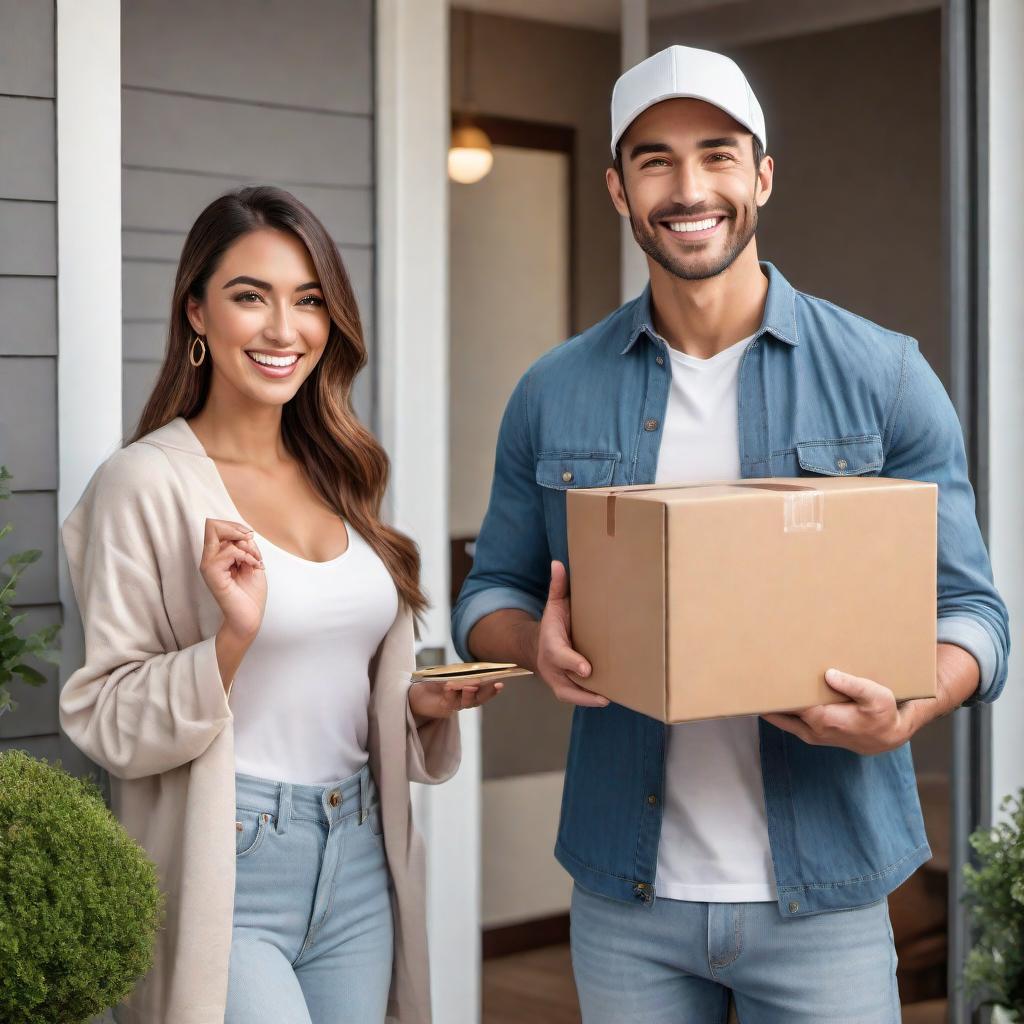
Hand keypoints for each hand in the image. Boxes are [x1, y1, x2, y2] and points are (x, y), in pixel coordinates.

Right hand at [199, 518, 265, 640]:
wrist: (249, 617)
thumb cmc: (251, 594)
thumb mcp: (252, 562)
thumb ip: (246, 546)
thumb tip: (244, 533)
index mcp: (218, 555)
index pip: (217, 526)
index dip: (236, 526)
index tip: (251, 539)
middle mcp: (209, 559)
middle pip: (212, 525)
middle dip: (237, 529)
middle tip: (252, 546)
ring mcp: (208, 566)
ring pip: (218, 534)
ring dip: (246, 545)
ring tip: (257, 561)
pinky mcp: (212, 573)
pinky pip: (228, 551)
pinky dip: (246, 555)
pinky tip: (254, 566)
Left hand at [408, 678, 504, 722]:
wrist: (415, 692)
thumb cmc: (435, 682)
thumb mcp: (449, 674)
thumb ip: (461, 673)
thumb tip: (474, 671)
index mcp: (468, 692)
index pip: (484, 692)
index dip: (492, 689)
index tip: (500, 683)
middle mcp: (463, 700)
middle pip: (479, 699)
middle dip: (488, 692)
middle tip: (495, 684)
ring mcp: (454, 705)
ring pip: (466, 702)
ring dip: (469, 693)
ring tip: (469, 686)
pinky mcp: (443, 708)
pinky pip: (449, 701)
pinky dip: (451, 693)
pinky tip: (450, 687)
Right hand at [535, 561, 608, 707]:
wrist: (538, 647)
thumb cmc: (552, 625)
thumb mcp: (553, 605)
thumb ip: (558, 587)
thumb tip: (558, 563)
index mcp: (550, 644)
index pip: (559, 654)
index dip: (572, 662)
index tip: (586, 668)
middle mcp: (551, 666)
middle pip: (565, 681)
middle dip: (582, 689)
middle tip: (603, 693)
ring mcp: (557, 680)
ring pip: (570, 694)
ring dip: (588, 699)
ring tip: (611, 697)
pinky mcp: (565, 689)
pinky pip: (576, 698)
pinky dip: (590, 700)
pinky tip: (611, 697)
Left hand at [761, 668, 916, 754]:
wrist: (887, 738)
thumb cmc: (882, 716)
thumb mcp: (876, 697)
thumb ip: (853, 685)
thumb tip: (829, 674)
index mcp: (823, 718)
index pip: (790, 704)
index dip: (774, 692)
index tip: (760, 679)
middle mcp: (812, 729)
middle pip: (780, 712)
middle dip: (768, 697)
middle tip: (752, 676)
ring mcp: (810, 733)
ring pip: (782, 718)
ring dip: (772, 705)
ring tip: (758, 684)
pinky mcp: (812, 733)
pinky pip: (789, 722)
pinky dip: (781, 711)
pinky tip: (777, 695)